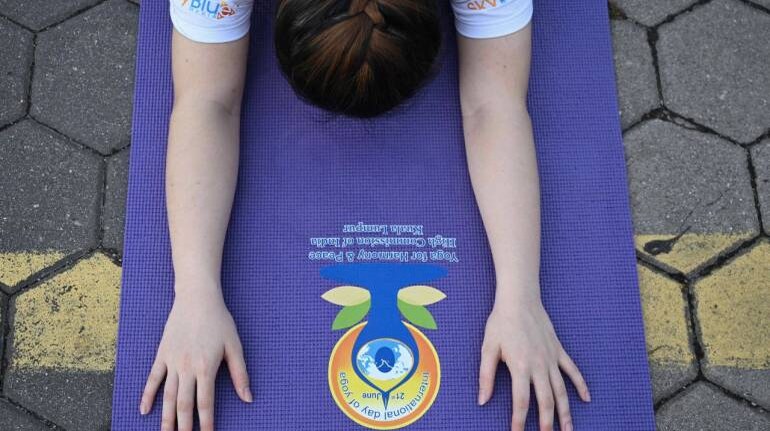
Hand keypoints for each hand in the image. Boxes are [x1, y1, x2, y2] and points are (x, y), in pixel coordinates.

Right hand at [139, 286, 252, 430]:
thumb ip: (240, 374)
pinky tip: (144, 411)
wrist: (196, 299)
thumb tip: (248, 398)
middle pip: (183, 404)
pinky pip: (153, 379)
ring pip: (167, 396)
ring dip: (166, 417)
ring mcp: (172, 362)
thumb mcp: (234, 346)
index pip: (205, 403)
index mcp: (206, 367)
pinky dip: (147, 395)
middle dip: (184, 426)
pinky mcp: (162, 355)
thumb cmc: (219, 321)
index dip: (206, 422)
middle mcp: (186, 368)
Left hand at [478, 296, 589, 430]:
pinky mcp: (558, 350)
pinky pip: (573, 371)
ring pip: (561, 390)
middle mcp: (539, 365)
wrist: (519, 299)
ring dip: (566, 412)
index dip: (519, 420)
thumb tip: (482, 400)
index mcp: (520, 367)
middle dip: (547, 423)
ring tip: (568, 430)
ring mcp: (551, 358)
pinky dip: (580, 385)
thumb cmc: (500, 323)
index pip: (521, 401)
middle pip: (546, 401)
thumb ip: (485, 376)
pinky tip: (586, 399)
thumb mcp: (488, 348)